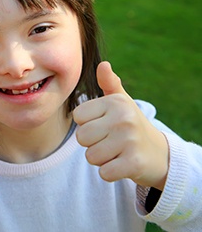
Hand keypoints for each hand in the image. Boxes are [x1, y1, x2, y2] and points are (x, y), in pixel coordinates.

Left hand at [74, 61, 168, 189]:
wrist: (158, 153)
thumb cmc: (130, 123)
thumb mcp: (121, 101)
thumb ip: (109, 83)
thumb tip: (103, 64)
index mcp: (115, 102)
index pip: (77, 116)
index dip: (86, 124)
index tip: (103, 124)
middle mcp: (123, 118)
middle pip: (81, 137)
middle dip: (91, 143)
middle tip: (109, 140)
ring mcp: (129, 141)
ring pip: (91, 156)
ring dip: (100, 158)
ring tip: (116, 151)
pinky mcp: (134, 163)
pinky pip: (104, 172)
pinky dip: (110, 172)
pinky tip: (122, 163)